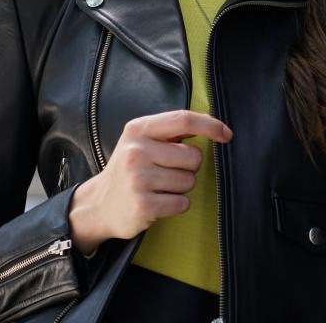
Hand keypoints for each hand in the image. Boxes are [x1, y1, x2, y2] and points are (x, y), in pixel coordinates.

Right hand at [67, 110, 231, 253]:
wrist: (98, 204)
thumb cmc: (129, 170)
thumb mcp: (140, 142)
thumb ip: (169, 132)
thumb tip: (211, 126)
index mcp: (138, 129)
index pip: (183, 120)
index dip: (210, 125)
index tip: (227, 135)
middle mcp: (137, 151)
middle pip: (193, 156)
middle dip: (189, 167)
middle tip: (166, 173)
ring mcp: (139, 179)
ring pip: (189, 181)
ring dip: (181, 188)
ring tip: (158, 188)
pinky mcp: (143, 205)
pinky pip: (182, 203)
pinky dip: (176, 205)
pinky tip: (158, 202)